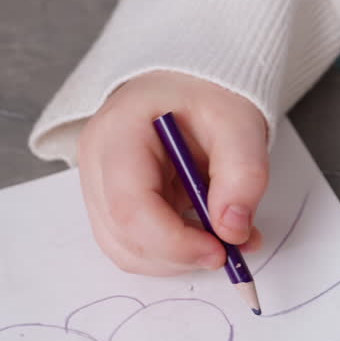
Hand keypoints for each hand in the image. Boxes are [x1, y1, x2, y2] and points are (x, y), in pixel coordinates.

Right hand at [76, 71, 267, 275]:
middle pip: (122, 236)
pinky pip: (133, 245)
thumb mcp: (239, 123)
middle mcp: (96, 162)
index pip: (130, 206)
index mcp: (118, 132)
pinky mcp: (112, 202)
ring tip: (221, 237)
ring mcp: (98, 185)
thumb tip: (232, 230)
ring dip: (176, 259)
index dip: (174, 242)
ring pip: (124, 250)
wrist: (192, 81)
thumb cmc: (207, 93)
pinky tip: (202, 234)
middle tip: (229, 247)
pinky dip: (172, 252)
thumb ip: (242, 174)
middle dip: (179, 255)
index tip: (219, 250)